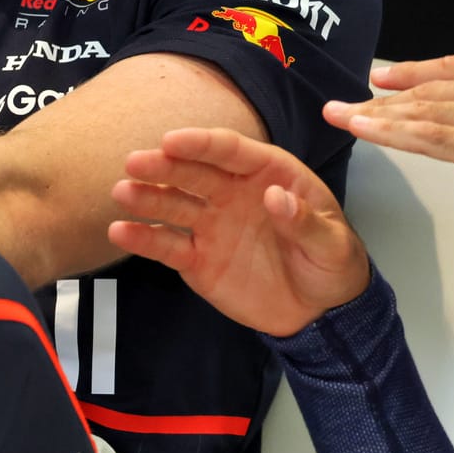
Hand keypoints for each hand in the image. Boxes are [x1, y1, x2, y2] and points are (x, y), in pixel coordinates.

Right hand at [109, 128, 369, 336]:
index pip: (232, 152)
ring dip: (148, 197)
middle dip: (165, 166)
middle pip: (195, 173)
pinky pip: (168, 245)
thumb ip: (305, 221)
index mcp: (270, 174)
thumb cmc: (333, 263)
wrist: (321, 311)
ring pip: (175, 204)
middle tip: (135, 162)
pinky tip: (120, 231)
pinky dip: (143, 238)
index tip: (172, 140)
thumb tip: (275, 196)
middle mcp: (234, 193)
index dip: (202, 144)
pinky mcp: (199, 259)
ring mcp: (213, 224)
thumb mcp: (332, 244)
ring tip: (122, 192)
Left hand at [324, 56, 453, 241]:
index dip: (417, 72)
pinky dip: (391, 132)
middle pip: (434, 88)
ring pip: (425, 110)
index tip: (388, 78)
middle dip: (387, 95)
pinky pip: (428, 137)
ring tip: (344, 116)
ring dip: (378, 114)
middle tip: (352, 101)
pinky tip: (366, 131)